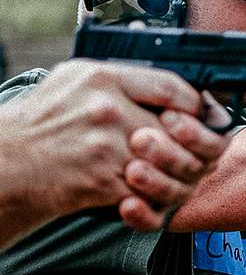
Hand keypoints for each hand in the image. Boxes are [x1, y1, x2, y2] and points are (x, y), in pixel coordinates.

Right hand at [8, 61, 230, 230]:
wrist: (8, 161)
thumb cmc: (44, 121)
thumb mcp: (76, 80)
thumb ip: (123, 79)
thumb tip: (173, 87)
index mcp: (103, 79)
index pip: (172, 87)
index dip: (194, 104)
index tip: (198, 114)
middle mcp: (107, 110)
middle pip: (178, 129)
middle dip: (188, 144)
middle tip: (190, 149)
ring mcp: (107, 147)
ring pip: (169, 163)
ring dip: (174, 173)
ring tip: (167, 172)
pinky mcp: (105, 181)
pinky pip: (149, 191)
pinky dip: (152, 196)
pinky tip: (144, 190)